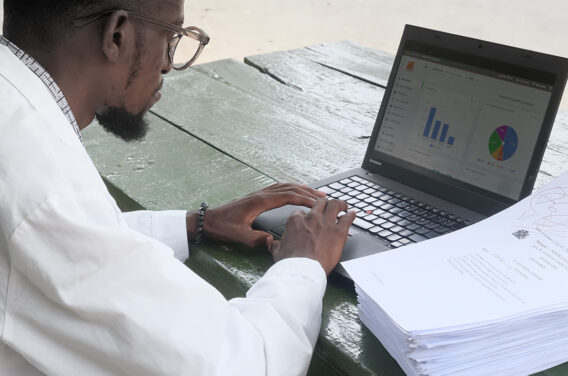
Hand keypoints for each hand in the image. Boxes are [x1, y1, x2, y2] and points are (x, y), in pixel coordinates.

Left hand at [187, 183, 325, 246]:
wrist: (208, 220)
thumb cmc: (222, 227)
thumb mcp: (239, 236)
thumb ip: (255, 239)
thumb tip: (272, 241)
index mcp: (259, 201)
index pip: (287, 196)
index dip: (304, 198)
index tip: (318, 202)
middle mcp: (261, 194)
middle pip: (289, 188)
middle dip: (308, 191)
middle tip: (324, 196)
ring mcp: (259, 193)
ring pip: (284, 186)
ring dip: (301, 188)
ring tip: (315, 192)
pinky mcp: (256, 196)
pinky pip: (278, 188)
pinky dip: (291, 188)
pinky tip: (296, 191)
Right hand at [267, 198, 355, 274]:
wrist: (302, 271)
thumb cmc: (290, 263)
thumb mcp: (277, 251)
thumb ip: (275, 244)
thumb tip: (271, 243)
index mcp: (295, 221)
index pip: (302, 211)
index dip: (307, 214)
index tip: (310, 218)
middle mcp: (311, 218)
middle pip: (320, 203)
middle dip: (325, 204)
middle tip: (329, 206)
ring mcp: (326, 224)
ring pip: (335, 205)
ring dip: (340, 204)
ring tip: (343, 205)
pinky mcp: (339, 232)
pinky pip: (347, 218)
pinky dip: (351, 215)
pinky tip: (353, 214)